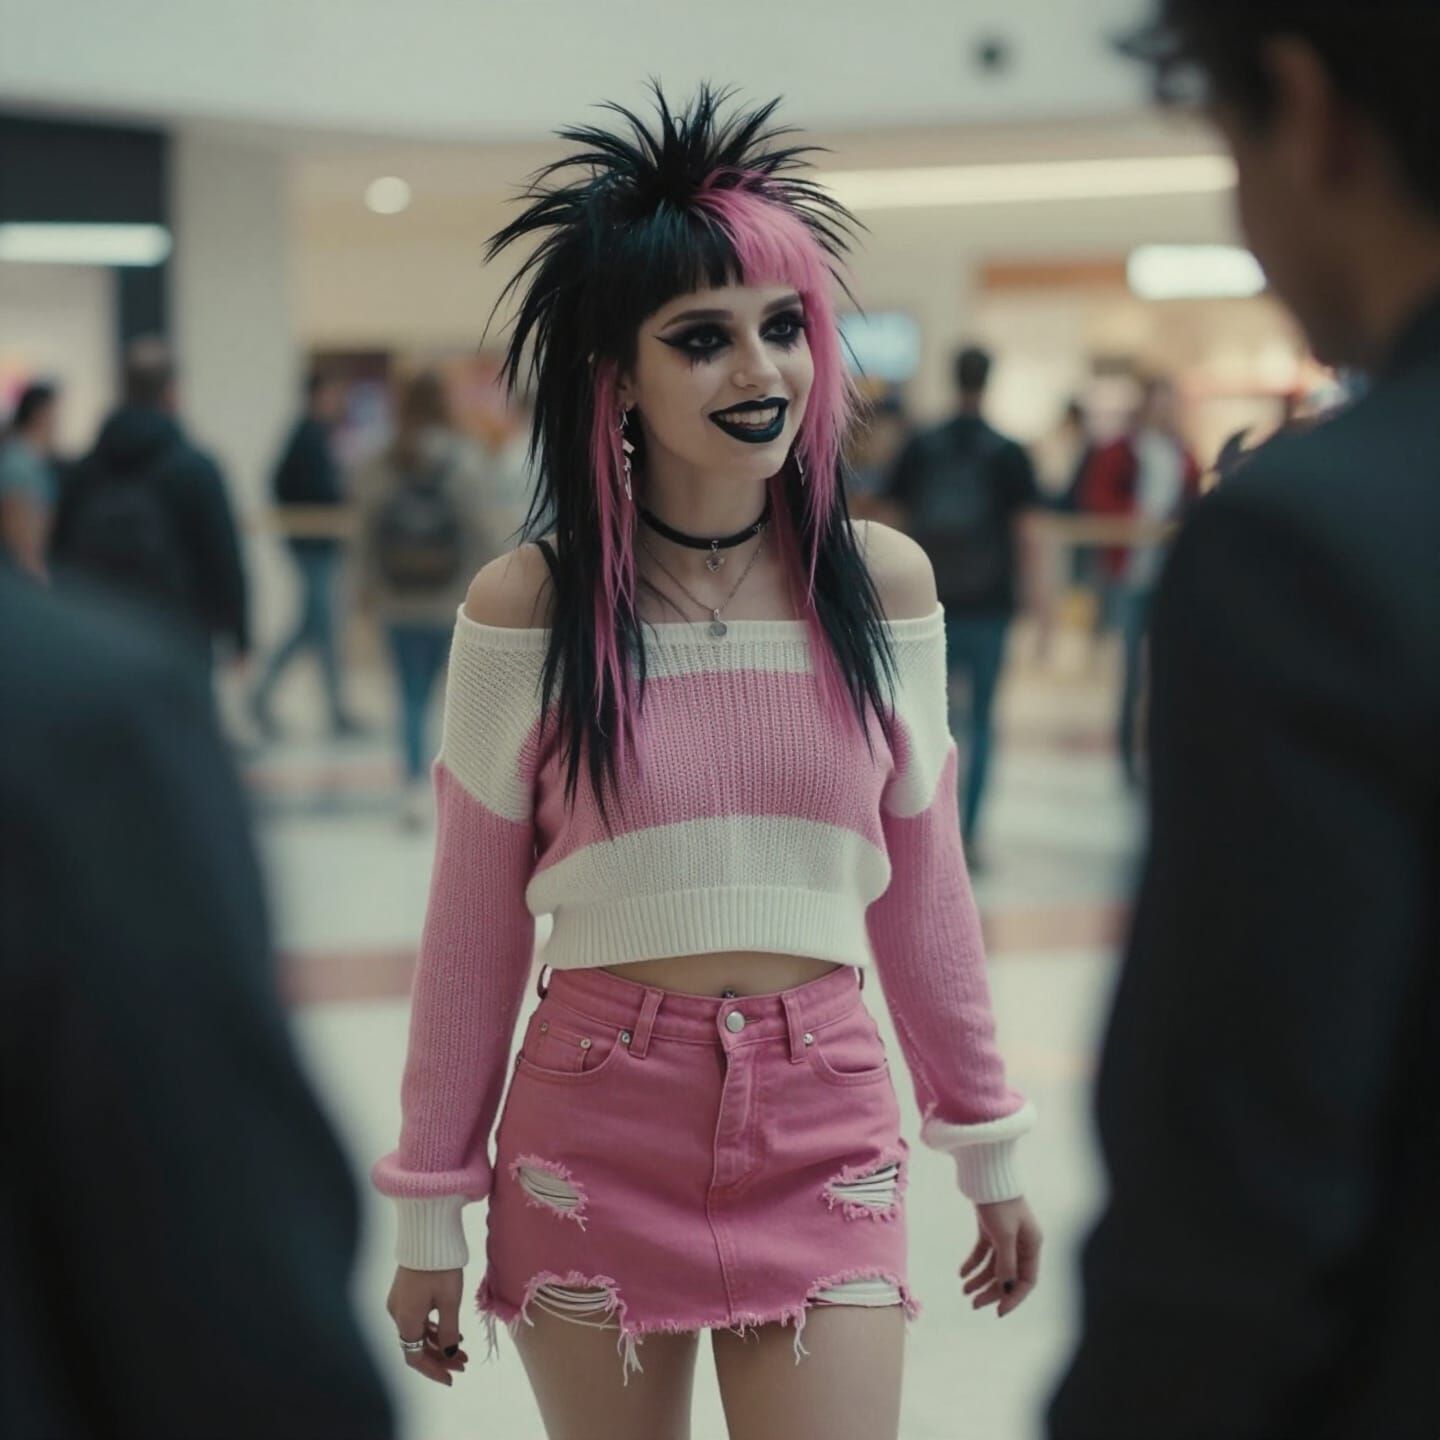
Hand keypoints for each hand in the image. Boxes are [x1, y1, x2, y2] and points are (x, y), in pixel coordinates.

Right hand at [387, 1265, 468, 1385]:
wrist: (427, 1233)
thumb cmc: (440, 1266)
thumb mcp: (450, 1301)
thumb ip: (449, 1331)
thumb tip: (450, 1355)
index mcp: (406, 1319)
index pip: (415, 1357)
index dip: (433, 1370)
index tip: (452, 1378)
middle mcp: (397, 1314)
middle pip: (417, 1346)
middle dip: (441, 1357)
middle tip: (463, 1364)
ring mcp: (399, 1302)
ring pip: (418, 1332)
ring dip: (439, 1342)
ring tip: (463, 1348)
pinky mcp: (404, 1291)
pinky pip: (417, 1318)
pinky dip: (433, 1327)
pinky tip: (450, 1329)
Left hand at [961, 1196, 1041, 1318]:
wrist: (985, 1173)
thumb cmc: (999, 1202)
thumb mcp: (1004, 1235)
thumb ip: (1006, 1263)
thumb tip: (1005, 1289)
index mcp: (1032, 1245)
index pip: (1026, 1280)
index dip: (1013, 1297)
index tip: (998, 1311)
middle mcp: (1022, 1242)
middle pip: (1008, 1275)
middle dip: (991, 1291)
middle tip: (973, 1304)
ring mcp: (1006, 1235)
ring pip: (994, 1265)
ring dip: (980, 1279)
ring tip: (964, 1291)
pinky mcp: (990, 1228)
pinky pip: (983, 1252)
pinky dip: (973, 1263)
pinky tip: (962, 1274)